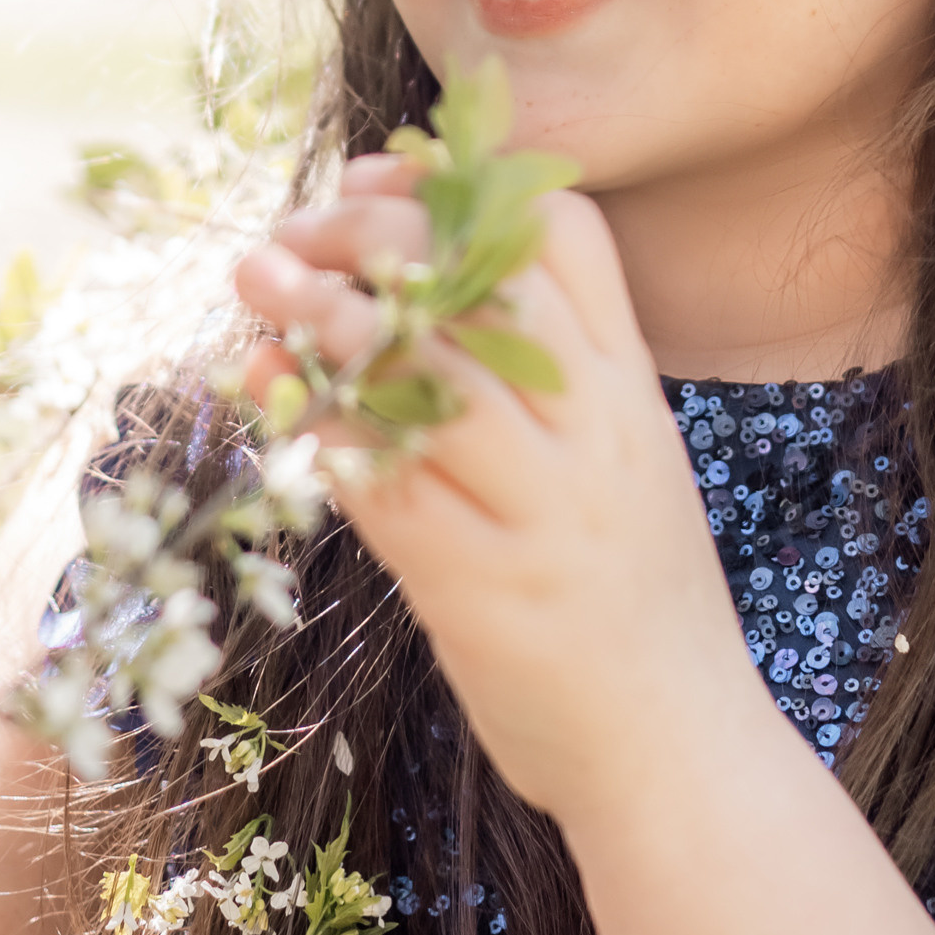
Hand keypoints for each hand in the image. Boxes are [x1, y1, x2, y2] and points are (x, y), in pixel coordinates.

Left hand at [231, 163, 763, 826]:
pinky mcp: (486, 591)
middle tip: (291, 229)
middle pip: (488, 283)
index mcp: (629, 392)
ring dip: (329, 319)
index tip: (374, 178)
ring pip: (434, 375)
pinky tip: (267, 395)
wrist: (679, 756)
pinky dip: (321, 431)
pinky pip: (390, 488)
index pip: (568, 237)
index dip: (463, 189)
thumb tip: (425, 291)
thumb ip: (552, 384)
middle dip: (377, 236)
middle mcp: (594, 434)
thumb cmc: (634, 608)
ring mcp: (544, 511)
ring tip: (255, 280)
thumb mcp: (623, 465)